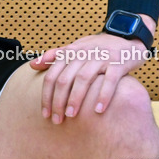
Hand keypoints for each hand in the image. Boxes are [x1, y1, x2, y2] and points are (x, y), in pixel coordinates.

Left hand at [29, 33, 150, 123]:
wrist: (127, 38)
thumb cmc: (97, 48)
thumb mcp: (75, 48)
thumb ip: (54, 56)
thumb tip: (32, 65)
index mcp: (70, 53)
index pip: (52, 75)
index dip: (46, 95)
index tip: (45, 113)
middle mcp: (83, 54)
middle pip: (64, 79)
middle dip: (58, 101)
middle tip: (57, 120)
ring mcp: (101, 57)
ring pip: (83, 79)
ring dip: (76, 99)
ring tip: (71, 116)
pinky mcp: (119, 63)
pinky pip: (110, 80)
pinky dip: (103, 95)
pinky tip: (98, 110)